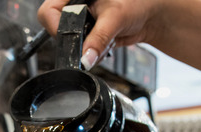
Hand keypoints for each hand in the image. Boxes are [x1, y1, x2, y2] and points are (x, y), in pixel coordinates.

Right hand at [37, 0, 160, 68]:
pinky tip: (108, 43)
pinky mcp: (88, 34)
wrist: (151, 15)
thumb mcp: (115, 17)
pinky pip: (82, 50)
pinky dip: (95, 52)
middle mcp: (75, 5)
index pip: (49, 11)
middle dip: (78, 40)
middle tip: (94, 38)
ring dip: (89, 47)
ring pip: (70, 43)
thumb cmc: (138, 2)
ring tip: (106, 38)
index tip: (71, 37)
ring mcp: (80, 21)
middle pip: (57, 29)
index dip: (56, 26)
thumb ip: (98, 38)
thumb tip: (85, 58)